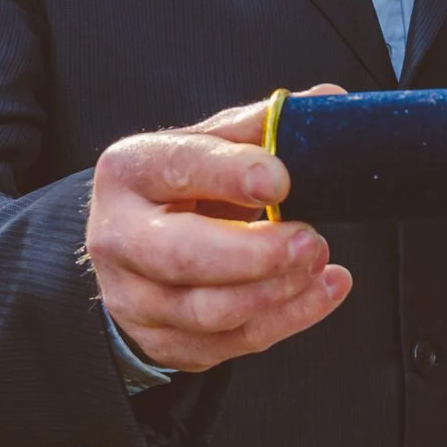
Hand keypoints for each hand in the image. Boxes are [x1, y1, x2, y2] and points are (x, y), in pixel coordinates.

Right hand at [86, 85, 352, 371]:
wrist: (138, 246)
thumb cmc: (186, 186)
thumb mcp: (213, 144)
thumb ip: (265, 126)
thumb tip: (329, 102)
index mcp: (131, 170)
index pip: (179, 167)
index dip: (231, 174)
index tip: (282, 180)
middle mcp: (118, 236)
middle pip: (182, 256)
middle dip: (256, 254)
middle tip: (312, 240)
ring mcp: (133, 297)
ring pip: (206, 311)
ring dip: (276, 291)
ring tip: (321, 260)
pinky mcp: (160, 341)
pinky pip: (227, 344)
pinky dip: (286, 320)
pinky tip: (323, 291)